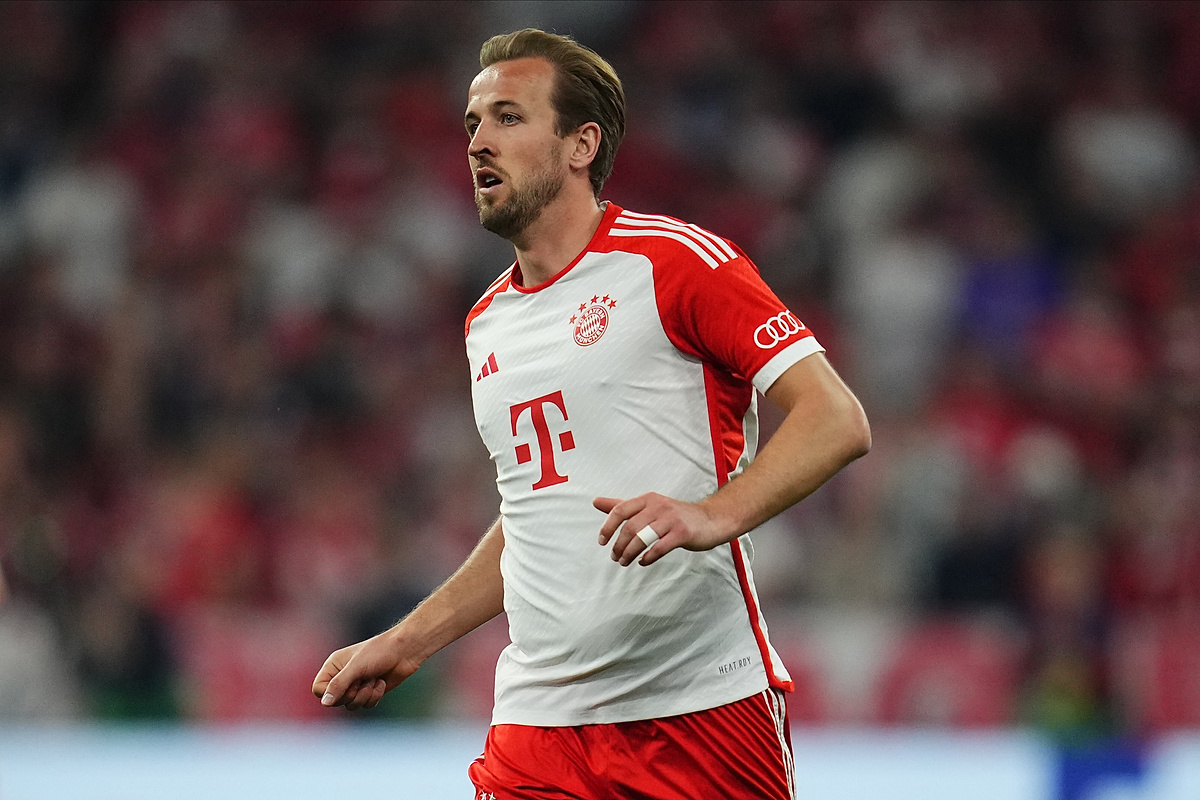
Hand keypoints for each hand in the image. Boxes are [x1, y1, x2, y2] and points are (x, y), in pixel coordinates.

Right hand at [312, 631, 420, 710]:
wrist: (405, 652)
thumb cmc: (379, 652)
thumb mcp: (356, 667)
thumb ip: (339, 684)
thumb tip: (324, 703)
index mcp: (334, 666)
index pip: (318, 689)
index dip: (329, 692)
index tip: (345, 683)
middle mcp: (343, 676)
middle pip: (335, 701)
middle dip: (352, 692)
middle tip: (363, 678)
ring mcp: (356, 685)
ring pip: (351, 705)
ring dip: (365, 694)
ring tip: (374, 678)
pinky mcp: (370, 692)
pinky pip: (365, 705)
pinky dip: (375, 696)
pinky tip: (381, 682)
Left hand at [594, 493, 729, 566]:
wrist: (711, 520)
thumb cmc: (676, 515)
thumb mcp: (649, 507)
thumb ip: (623, 506)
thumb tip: (596, 501)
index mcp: (648, 499)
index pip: (620, 510)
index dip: (608, 527)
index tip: (602, 542)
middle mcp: (658, 506)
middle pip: (630, 527)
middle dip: (619, 545)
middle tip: (614, 557)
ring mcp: (671, 519)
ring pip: (643, 538)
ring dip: (630, 553)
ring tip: (624, 562)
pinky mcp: (682, 533)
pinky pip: (660, 547)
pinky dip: (648, 557)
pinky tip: (643, 562)